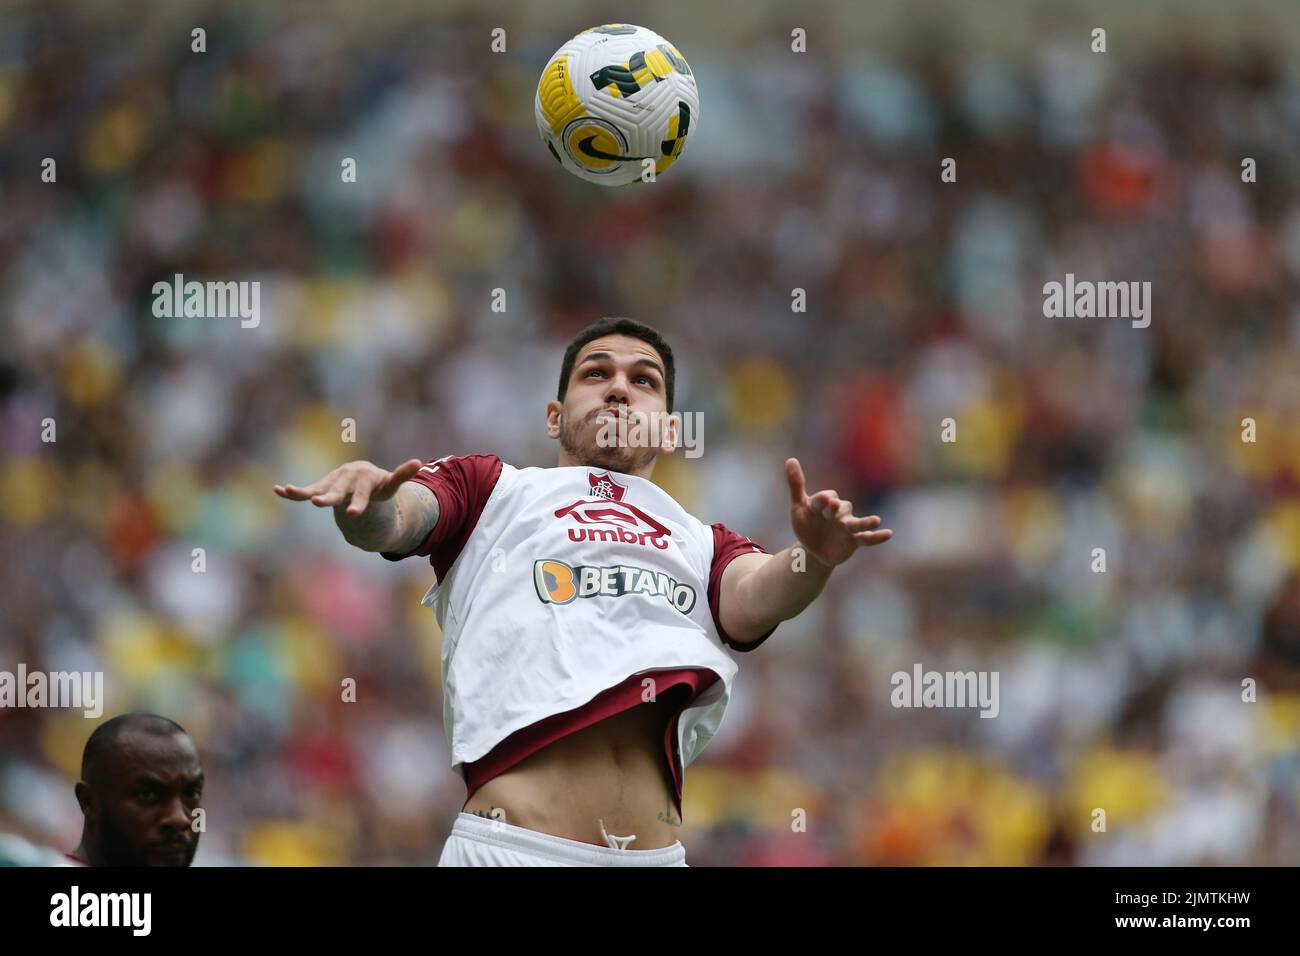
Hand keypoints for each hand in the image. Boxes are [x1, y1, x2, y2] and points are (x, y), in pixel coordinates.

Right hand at [274, 458, 423, 516]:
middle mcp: (346, 478)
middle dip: (329, 497)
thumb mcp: (391, 483)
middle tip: (319, 503)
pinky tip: (277, 490)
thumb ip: (401, 475)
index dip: (358, 503)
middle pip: (338, 491)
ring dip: (304, 491)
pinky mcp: (322, 485)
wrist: (363, 476)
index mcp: (364, 479)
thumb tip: (419, 462)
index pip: (362, 494)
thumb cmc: (379, 484)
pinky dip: (294, 492)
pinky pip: (307, 489)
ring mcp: (333, 481)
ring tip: (288, 491)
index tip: (354, 514)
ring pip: (318, 488)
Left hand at [785, 457, 891, 568]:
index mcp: (824, 503)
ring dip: (867, 521)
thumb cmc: (807, 525)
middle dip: (836, 509)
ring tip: (876, 520)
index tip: (822, 500)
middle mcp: (839, 512)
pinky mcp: (854, 540)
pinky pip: (868, 537)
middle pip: (841, 508)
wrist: (813, 550)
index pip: (825, 498)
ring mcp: (848, 526)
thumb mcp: (798, 507)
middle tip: (832, 507)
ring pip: (858, 522)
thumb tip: (790, 459)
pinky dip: (877, 536)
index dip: (823, 499)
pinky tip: (889, 534)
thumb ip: (796, 484)